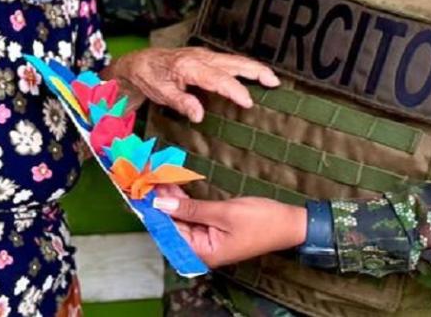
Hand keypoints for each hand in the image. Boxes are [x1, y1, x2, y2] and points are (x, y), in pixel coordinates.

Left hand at [104, 47, 278, 122]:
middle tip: (274, 82)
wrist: (139, 63)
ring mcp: (204, 55)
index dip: (235, 90)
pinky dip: (245, 67)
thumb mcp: (161, 93)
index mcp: (189, 66)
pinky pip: (229, 61)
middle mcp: (200, 57)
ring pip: (234, 60)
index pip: (218, 79)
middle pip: (234, 63)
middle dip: (256, 71)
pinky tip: (254, 76)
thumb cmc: (150, 78)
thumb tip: (200, 114)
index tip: (248, 102)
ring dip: (254, 68)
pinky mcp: (206, 57)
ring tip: (272, 80)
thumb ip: (181, 102)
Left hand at [152, 186, 305, 267]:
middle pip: (172, 225)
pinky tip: (173, 187)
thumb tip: (161, 205)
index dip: (153, 210)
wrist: (289, 223)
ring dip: (170, 200)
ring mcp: (207, 241)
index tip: (140, 190)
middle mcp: (201, 251)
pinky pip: (192, 216)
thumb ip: (192, 209)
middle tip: (147, 177)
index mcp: (202, 253)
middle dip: (160, 202)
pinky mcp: (213, 231)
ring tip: (158, 177)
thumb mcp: (224, 213)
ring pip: (180, 219)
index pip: (169, 231)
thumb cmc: (261, 221)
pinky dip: (183, 202)